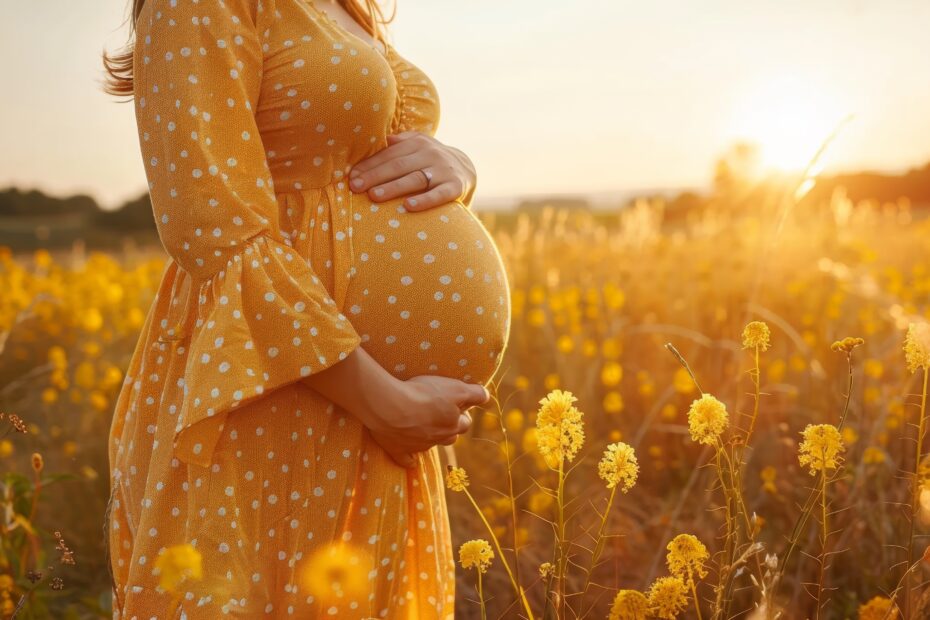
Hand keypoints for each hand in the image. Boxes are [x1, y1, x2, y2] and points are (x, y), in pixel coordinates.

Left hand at [347, 131, 475, 211]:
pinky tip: (408, 206)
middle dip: (375, 176)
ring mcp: (444, 170)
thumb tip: (373, 142)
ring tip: (374, 196)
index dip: (369, 165)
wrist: (466, 171)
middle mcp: (431, 153)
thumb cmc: (429, 162)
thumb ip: (397, 145)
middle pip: (398, 165)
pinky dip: (424, 200)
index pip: (389, 154)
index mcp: (417, 142)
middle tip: (356, 187)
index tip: (351, 177)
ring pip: (415, 178)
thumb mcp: (416, 147)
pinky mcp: (456, 187)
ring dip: (393, 187)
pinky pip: (439, 194)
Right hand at [366, 375, 489, 467]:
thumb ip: (474, 393)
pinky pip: (407, 460)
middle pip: (451, 438)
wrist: (389, 407)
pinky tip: (409, 457)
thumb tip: (486, 397)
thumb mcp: (456, 388)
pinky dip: (409, 459)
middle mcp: (438, 439)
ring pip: (430, 446)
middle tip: (440, 413)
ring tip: (423, 425)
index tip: (455, 403)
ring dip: (430, 438)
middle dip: (450, 428)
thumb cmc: (423, 394)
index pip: (465, 423)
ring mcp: (418, 446)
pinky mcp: (399, 450)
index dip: (462, 413)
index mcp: (452, 425)